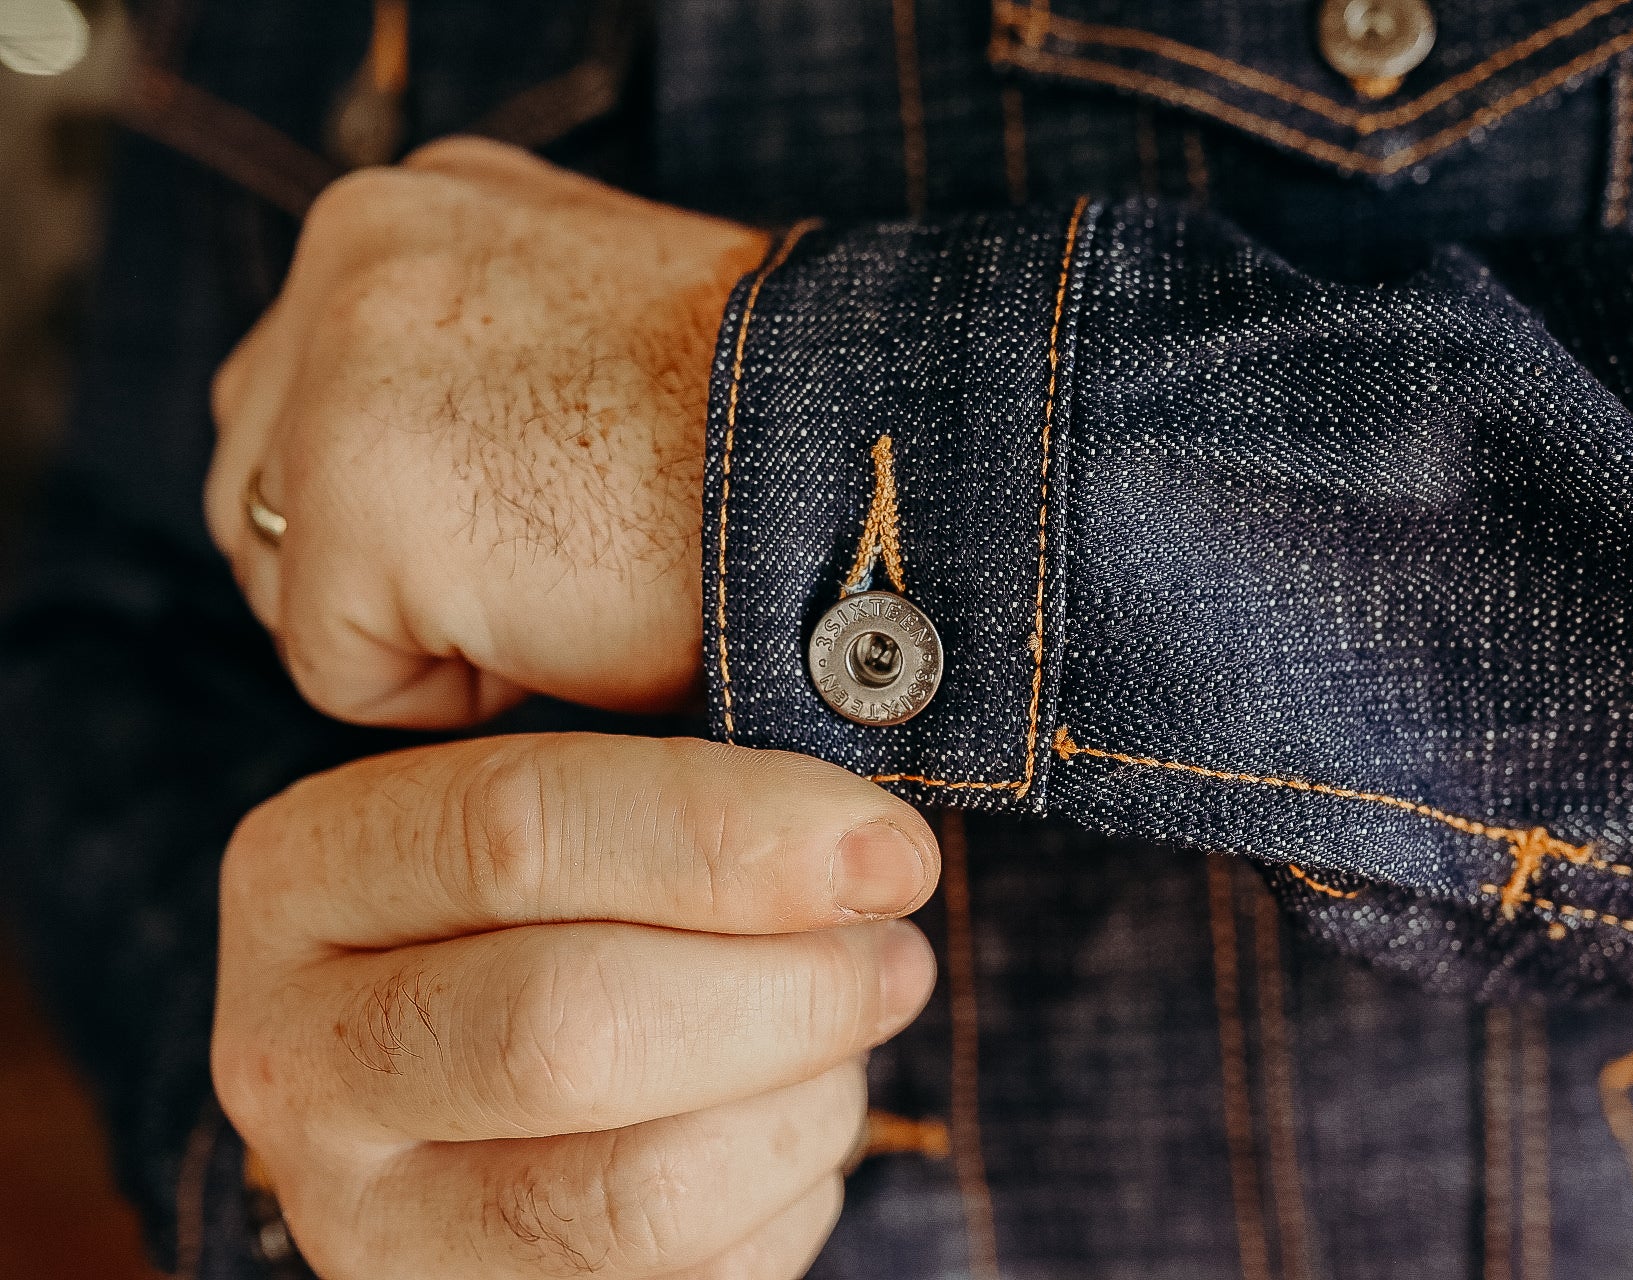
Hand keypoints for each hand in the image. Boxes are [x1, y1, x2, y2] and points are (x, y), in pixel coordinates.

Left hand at [205, 137, 770, 726]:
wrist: (875, 459)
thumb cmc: (784, 437)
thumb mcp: (606, 341)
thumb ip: (481, 367)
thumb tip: (435, 472)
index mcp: (420, 208)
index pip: (315, 396)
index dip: (427, 504)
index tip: (546, 524)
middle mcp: (355, 250)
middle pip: (266, 480)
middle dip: (387, 568)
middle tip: (553, 567)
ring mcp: (343, 369)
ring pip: (293, 577)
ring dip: (419, 623)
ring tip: (568, 587)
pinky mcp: (360, 502)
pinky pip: (344, 674)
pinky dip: (453, 694)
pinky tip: (568, 626)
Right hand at [214, 733, 940, 1278]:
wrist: (484, 1069)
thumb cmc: (563, 902)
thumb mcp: (576, 800)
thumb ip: (682, 786)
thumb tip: (872, 840)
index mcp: (310, 875)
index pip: (517, 831)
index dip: (730, 836)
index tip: (887, 847)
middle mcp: (300, 1058)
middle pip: (567, 1026)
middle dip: (785, 991)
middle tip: (893, 955)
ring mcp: (368, 1223)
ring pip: (636, 1195)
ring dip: (803, 1108)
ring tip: (847, 1041)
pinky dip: (787, 1200)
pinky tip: (783, 1126)